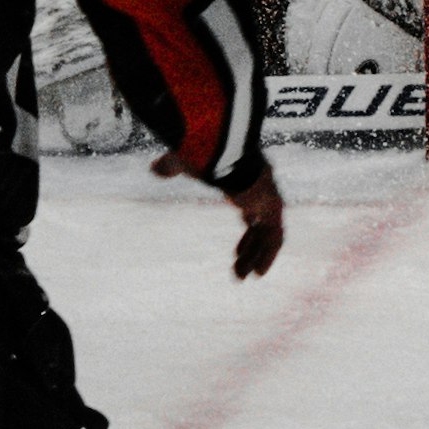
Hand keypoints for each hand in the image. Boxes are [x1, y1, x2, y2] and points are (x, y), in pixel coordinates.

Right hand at [152, 150, 285, 279]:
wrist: (221, 151)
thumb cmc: (203, 152)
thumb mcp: (184, 163)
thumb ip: (172, 167)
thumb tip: (153, 169)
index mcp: (247, 180)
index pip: (252, 211)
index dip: (247, 231)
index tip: (236, 253)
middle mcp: (263, 190)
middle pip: (261, 226)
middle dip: (250, 249)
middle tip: (238, 269)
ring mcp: (270, 198)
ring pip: (267, 235)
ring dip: (255, 257)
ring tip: (243, 278)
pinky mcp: (272, 208)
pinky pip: (275, 237)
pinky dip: (268, 255)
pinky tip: (257, 273)